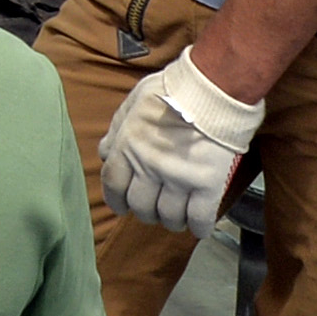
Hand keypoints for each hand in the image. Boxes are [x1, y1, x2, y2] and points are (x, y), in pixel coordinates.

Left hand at [96, 45, 264, 235]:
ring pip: (169, 216)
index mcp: (127, 147)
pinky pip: (199, 218)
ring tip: (177, 216)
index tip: (122, 206)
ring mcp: (178, 178)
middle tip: (154, 209)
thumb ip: (116, 129)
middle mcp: (149, 167)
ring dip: (171, 220)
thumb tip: (104, 153)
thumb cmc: (171, 89)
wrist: (212, 88)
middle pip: (141, 207)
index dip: (116, 200)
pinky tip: (199, 226)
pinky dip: (198, 227)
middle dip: (145, 212)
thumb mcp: (133, 103)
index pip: (113, 186)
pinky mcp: (207, 184)